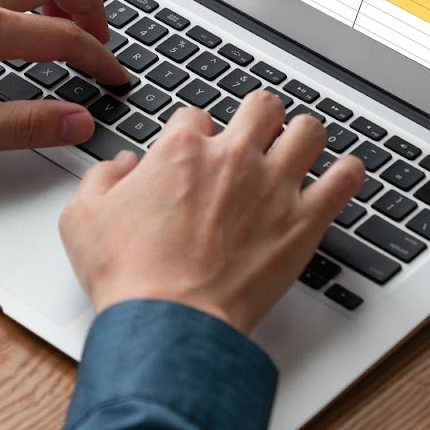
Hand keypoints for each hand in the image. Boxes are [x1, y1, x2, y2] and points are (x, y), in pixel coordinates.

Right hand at [59, 96, 365, 334]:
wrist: (169, 323)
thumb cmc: (130, 276)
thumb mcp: (82, 218)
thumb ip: (100, 179)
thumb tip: (120, 167)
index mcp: (181, 150)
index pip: (196, 115)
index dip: (194, 134)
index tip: (194, 153)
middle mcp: (233, 158)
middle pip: (261, 106)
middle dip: (257, 118)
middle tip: (254, 137)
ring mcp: (274, 187)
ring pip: (308, 130)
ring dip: (303, 137)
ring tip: (297, 150)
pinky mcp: (303, 222)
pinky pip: (345, 179)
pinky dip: (348, 173)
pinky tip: (341, 176)